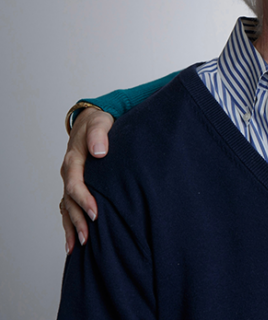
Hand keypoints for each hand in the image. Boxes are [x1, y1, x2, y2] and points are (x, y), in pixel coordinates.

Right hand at [60, 107, 113, 253]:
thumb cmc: (99, 122)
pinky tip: (73, 239)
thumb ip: (99, 135)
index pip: (76, 184)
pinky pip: (68, 207)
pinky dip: (70, 223)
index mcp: (73, 160)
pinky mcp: (74, 185)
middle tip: (88, 239)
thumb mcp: (100, 122)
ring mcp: (70, 180)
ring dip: (71, 227)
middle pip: (69, 201)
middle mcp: (68, 172)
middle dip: (77, 221)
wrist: (92, 120)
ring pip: (66, 208)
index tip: (96, 213)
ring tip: (76, 248)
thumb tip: (99, 152)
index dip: (84, 199)